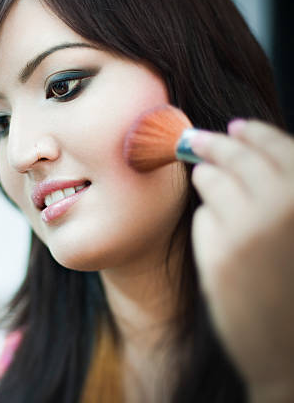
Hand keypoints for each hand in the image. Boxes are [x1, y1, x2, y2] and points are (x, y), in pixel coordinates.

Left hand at [190, 119, 293, 401]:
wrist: (291, 352)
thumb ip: (285, 193)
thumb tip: (252, 150)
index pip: (279, 147)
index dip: (254, 133)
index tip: (236, 126)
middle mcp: (284, 207)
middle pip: (237, 156)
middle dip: (213, 143)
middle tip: (195, 138)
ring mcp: (249, 231)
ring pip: (211, 181)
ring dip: (205, 176)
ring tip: (204, 177)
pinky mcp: (218, 256)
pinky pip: (202, 218)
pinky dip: (206, 219)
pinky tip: (215, 230)